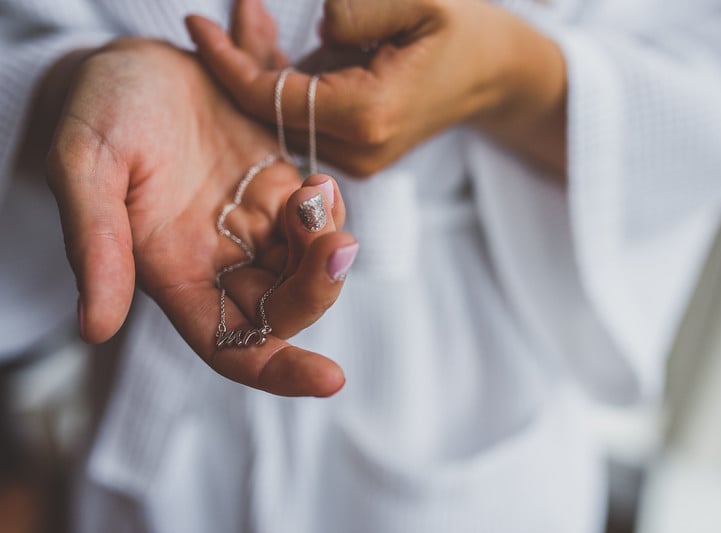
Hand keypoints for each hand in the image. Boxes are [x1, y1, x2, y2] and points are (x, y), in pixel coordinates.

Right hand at [47, 38, 356, 396]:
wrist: (136, 61)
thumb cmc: (103, 109)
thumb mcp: (85, 165)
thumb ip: (95, 243)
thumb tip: (95, 328)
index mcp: (173, 275)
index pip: (230, 346)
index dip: (279, 372)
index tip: (330, 380)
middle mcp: (219, 262)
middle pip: (285, 311)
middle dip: (319, 288)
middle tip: (334, 245)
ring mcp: (254, 227)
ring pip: (310, 268)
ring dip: (328, 245)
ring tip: (316, 192)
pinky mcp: (277, 190)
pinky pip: (320, 221)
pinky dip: (331, 210)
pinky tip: (319, 182)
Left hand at [186, 0, 566, 177]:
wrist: (492, 71)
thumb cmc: (462, 29)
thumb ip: (359, 10)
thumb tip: (316, 30)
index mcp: (368, 115)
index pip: (272, 97)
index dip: (227, 63)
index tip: (195, 24)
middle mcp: (358, 150)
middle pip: (271, 113)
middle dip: (239, 65)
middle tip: (223, 14)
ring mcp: (357, 158)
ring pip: (283, 117)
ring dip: (260, 72)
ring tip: (249, 18)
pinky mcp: (356, 151)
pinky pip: (302, 118)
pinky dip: (283, 83)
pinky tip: (276, 45)